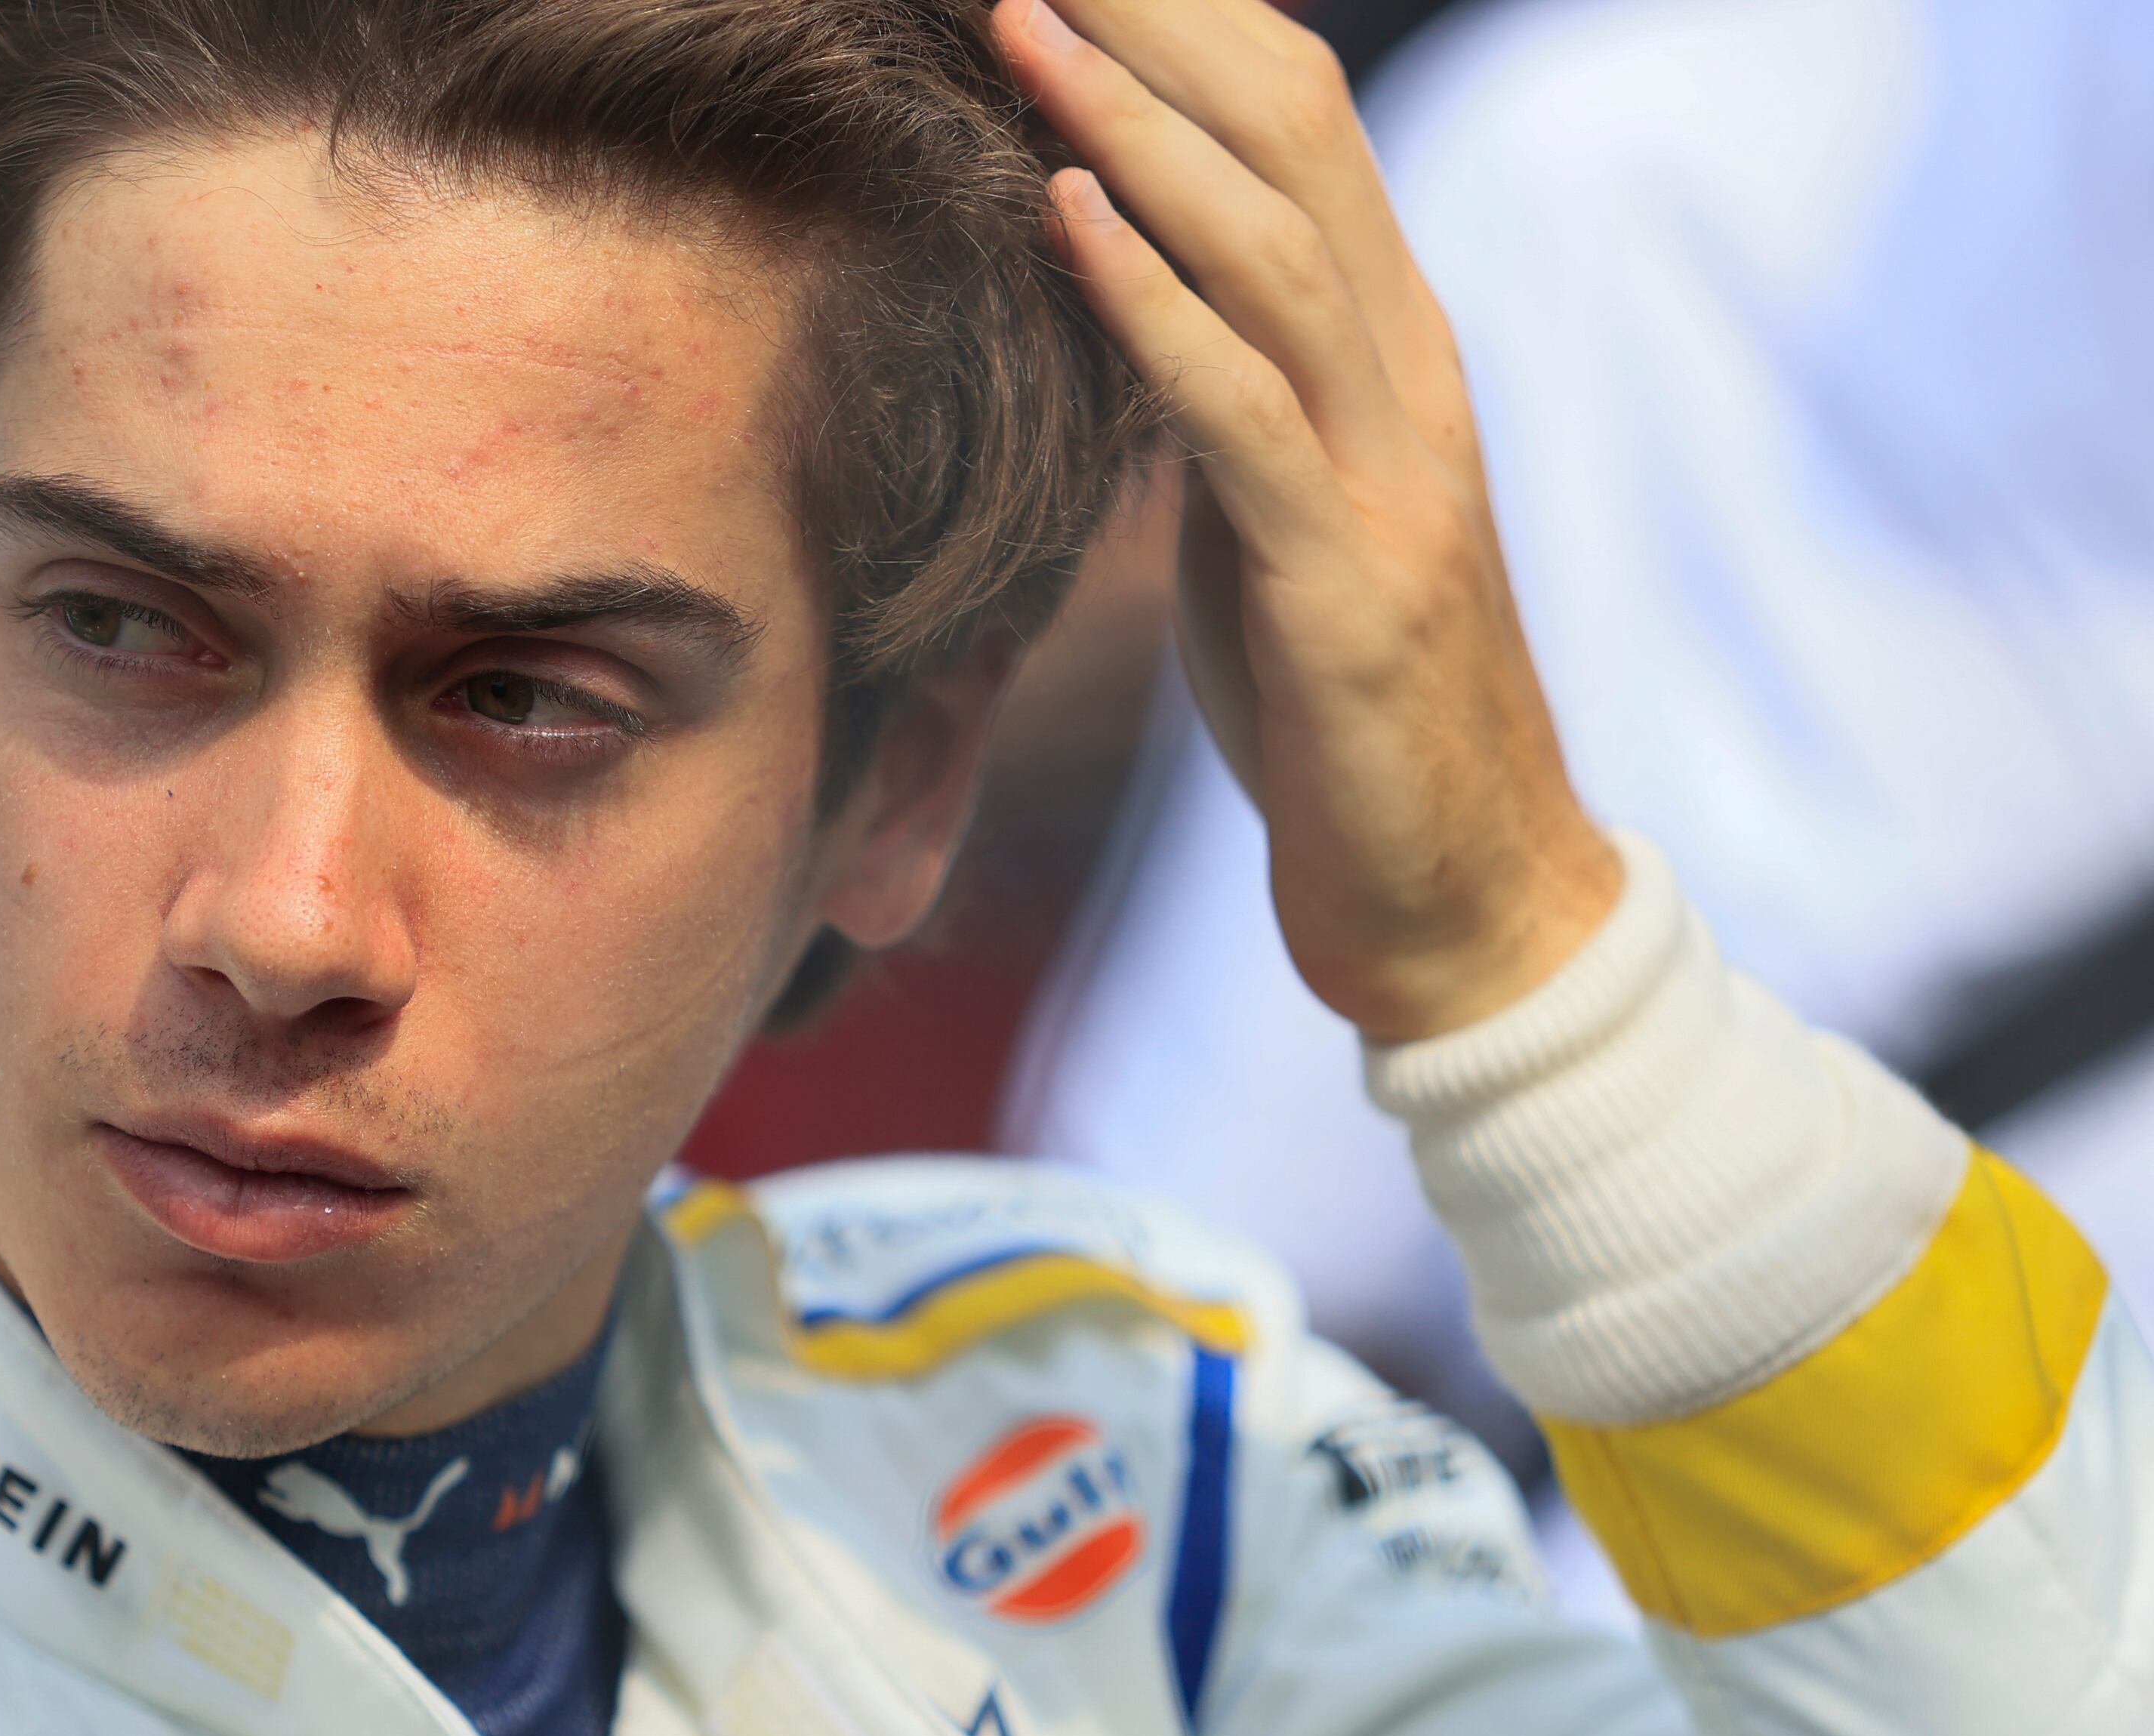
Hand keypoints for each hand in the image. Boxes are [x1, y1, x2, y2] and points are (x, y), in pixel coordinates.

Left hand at [992, 0, 1621, 1041]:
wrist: (1460, 900)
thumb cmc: (1345, 714)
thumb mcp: (1268, 520)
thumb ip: (1222, 400)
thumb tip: (1123, 303)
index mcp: (1387, 352)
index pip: (1294, 126)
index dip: (1185, 21)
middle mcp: (1407, 376)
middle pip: (1290, 132)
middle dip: (1159, 20)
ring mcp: (1389, 473)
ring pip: (1271, 246)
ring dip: (1134, 127)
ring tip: (1022, 22)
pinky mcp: (1346, 581)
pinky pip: (1243, 412)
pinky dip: (1155, 306)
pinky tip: (1069, 218)